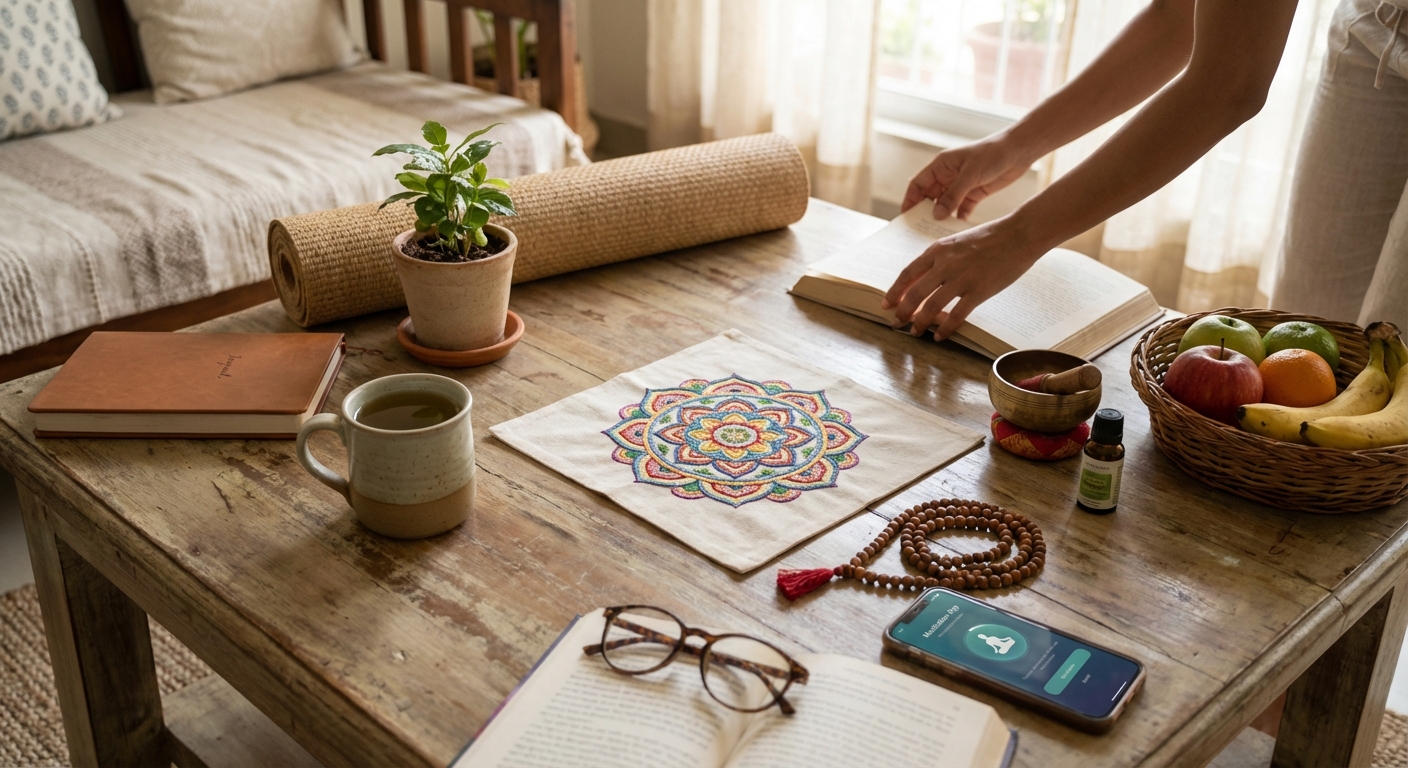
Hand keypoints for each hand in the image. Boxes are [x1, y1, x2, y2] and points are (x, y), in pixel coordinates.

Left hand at [880, 218, 1042, 340]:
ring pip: (931, 307)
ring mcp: (961, 278)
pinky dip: (945, 329)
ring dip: (920, 323)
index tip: (886, 304)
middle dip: (902, 312)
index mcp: (937, 250)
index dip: (895, 292)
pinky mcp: (979, 291)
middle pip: (914, 294)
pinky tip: (939, 336)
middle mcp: (945, 264)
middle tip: (896, 323)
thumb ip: (940, 259)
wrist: (1019, 234)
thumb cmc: (990, 237)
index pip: (907, 274)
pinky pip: (956, 315)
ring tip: (915, 332)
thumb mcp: (957, 242)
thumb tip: (923, 279)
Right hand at [901, 135, 1034, 219]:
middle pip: (929, 197)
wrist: (1019, 151)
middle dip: (925, 212)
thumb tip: (936, 215)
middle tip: (919, 229)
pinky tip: (956, 229)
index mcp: (941, 166)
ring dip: (942, 218)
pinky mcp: (974, 194)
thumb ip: (952, 195)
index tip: (906, 216)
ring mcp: (961, 186)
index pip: (918, 184)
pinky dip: (958, 218)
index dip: (910, 200)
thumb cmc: (992, 154)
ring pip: (945, 205)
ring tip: (936, 233)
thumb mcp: (969, 175)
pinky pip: (961, 209)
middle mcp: (948, 176)